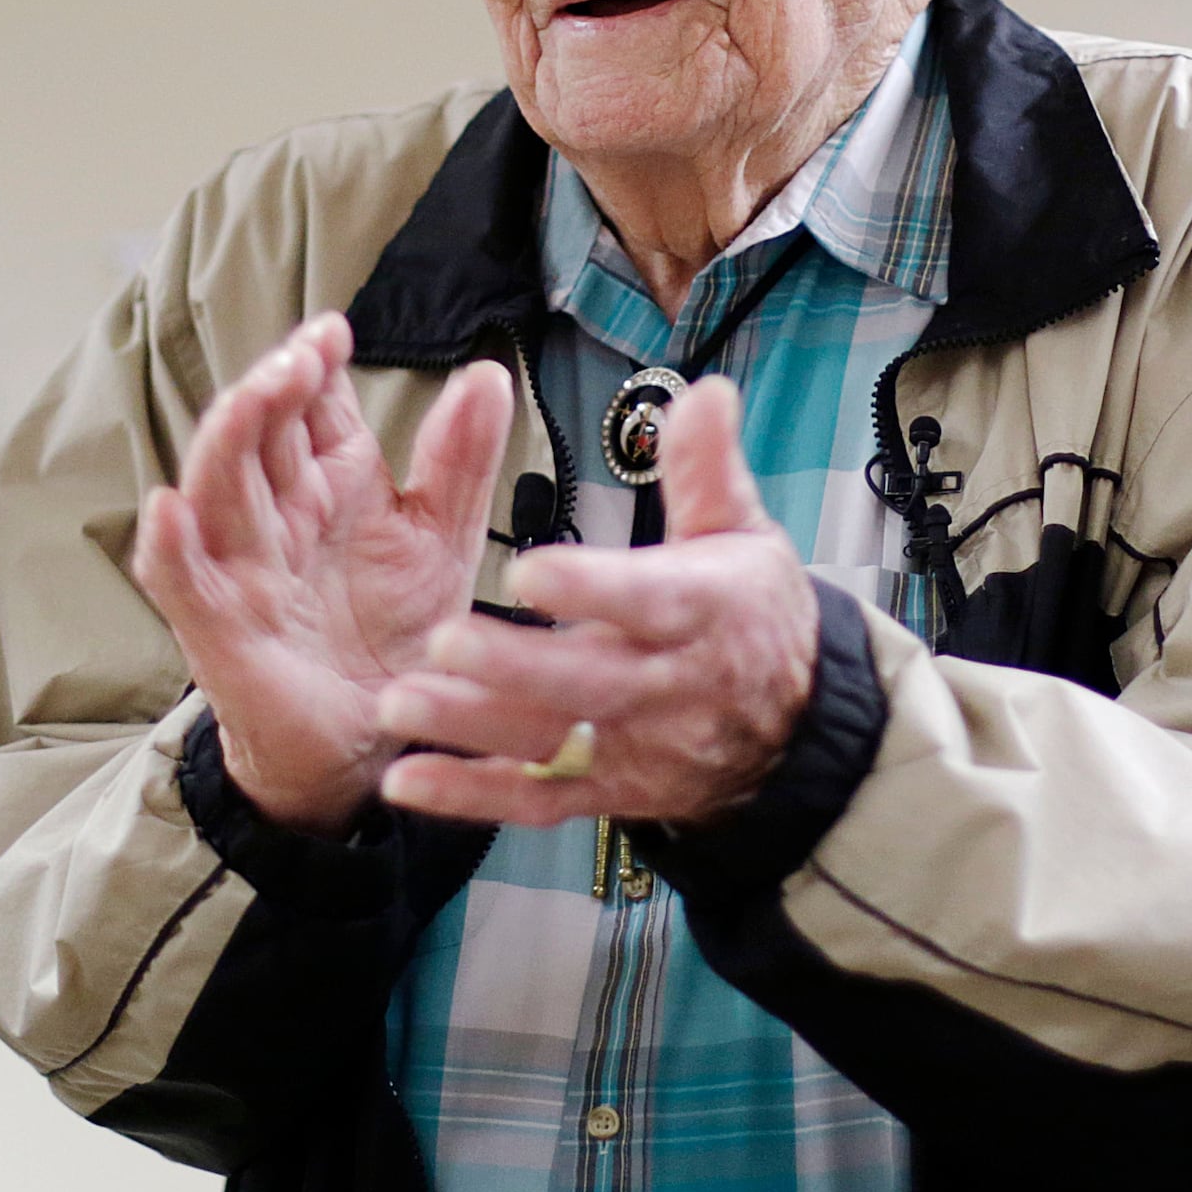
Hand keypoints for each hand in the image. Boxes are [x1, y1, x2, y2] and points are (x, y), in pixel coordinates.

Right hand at [131, 312, 515, 829]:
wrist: (376, 736)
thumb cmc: (397, 631)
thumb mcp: (443, 538)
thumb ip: (461, 460)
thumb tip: (488, 375)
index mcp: (330, 481)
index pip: (309, 404)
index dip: (313, 363)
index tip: (334, 332)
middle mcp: (279, 512)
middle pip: (258, 430)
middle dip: (273, 387)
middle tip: (303, 357)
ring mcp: (243, 565)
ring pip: (216, 486)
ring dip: (227, 436)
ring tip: (254, 396)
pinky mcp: (219, 625)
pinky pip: (178, 579)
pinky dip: (166, 544)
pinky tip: (167, 509)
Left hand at [373, 373, 816, 828]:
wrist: (792, 729)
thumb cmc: (753, 619)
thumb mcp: (743, 536)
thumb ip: (706, 468)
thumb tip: (704, 392)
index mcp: (701, 611)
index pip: (646, 601)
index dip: (592, 589)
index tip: (528, 569)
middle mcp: (665, 686)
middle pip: (589, 682)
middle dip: (514, 667)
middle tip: (442, 640)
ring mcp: (632, 747)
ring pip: (550, 742)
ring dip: (472, 729)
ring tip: (399, 704)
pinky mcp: (604, 791)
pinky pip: (535, 799)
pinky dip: (470, 795)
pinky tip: (405, 780)